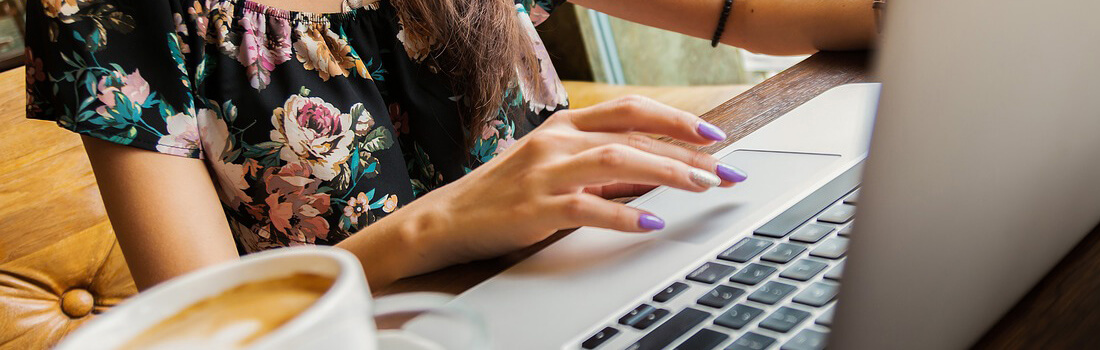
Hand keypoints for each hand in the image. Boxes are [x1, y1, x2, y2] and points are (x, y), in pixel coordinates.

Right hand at [392, 96, 748, 269]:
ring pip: (617, 161)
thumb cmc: (506, 194)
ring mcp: (545, 172)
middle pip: (633, 135)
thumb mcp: (555, 168)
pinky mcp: (536, 207)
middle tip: (724, 171)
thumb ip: (601, 166)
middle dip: (686, 152)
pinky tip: (650, 221)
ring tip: (701, 187)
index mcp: (564, 125)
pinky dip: (624, 213)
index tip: (713, 136)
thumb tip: (656, 172)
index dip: (675, 119)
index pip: (630, 110)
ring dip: (666, 173)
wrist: (449, 218)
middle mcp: (557, 141)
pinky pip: (588, 206)